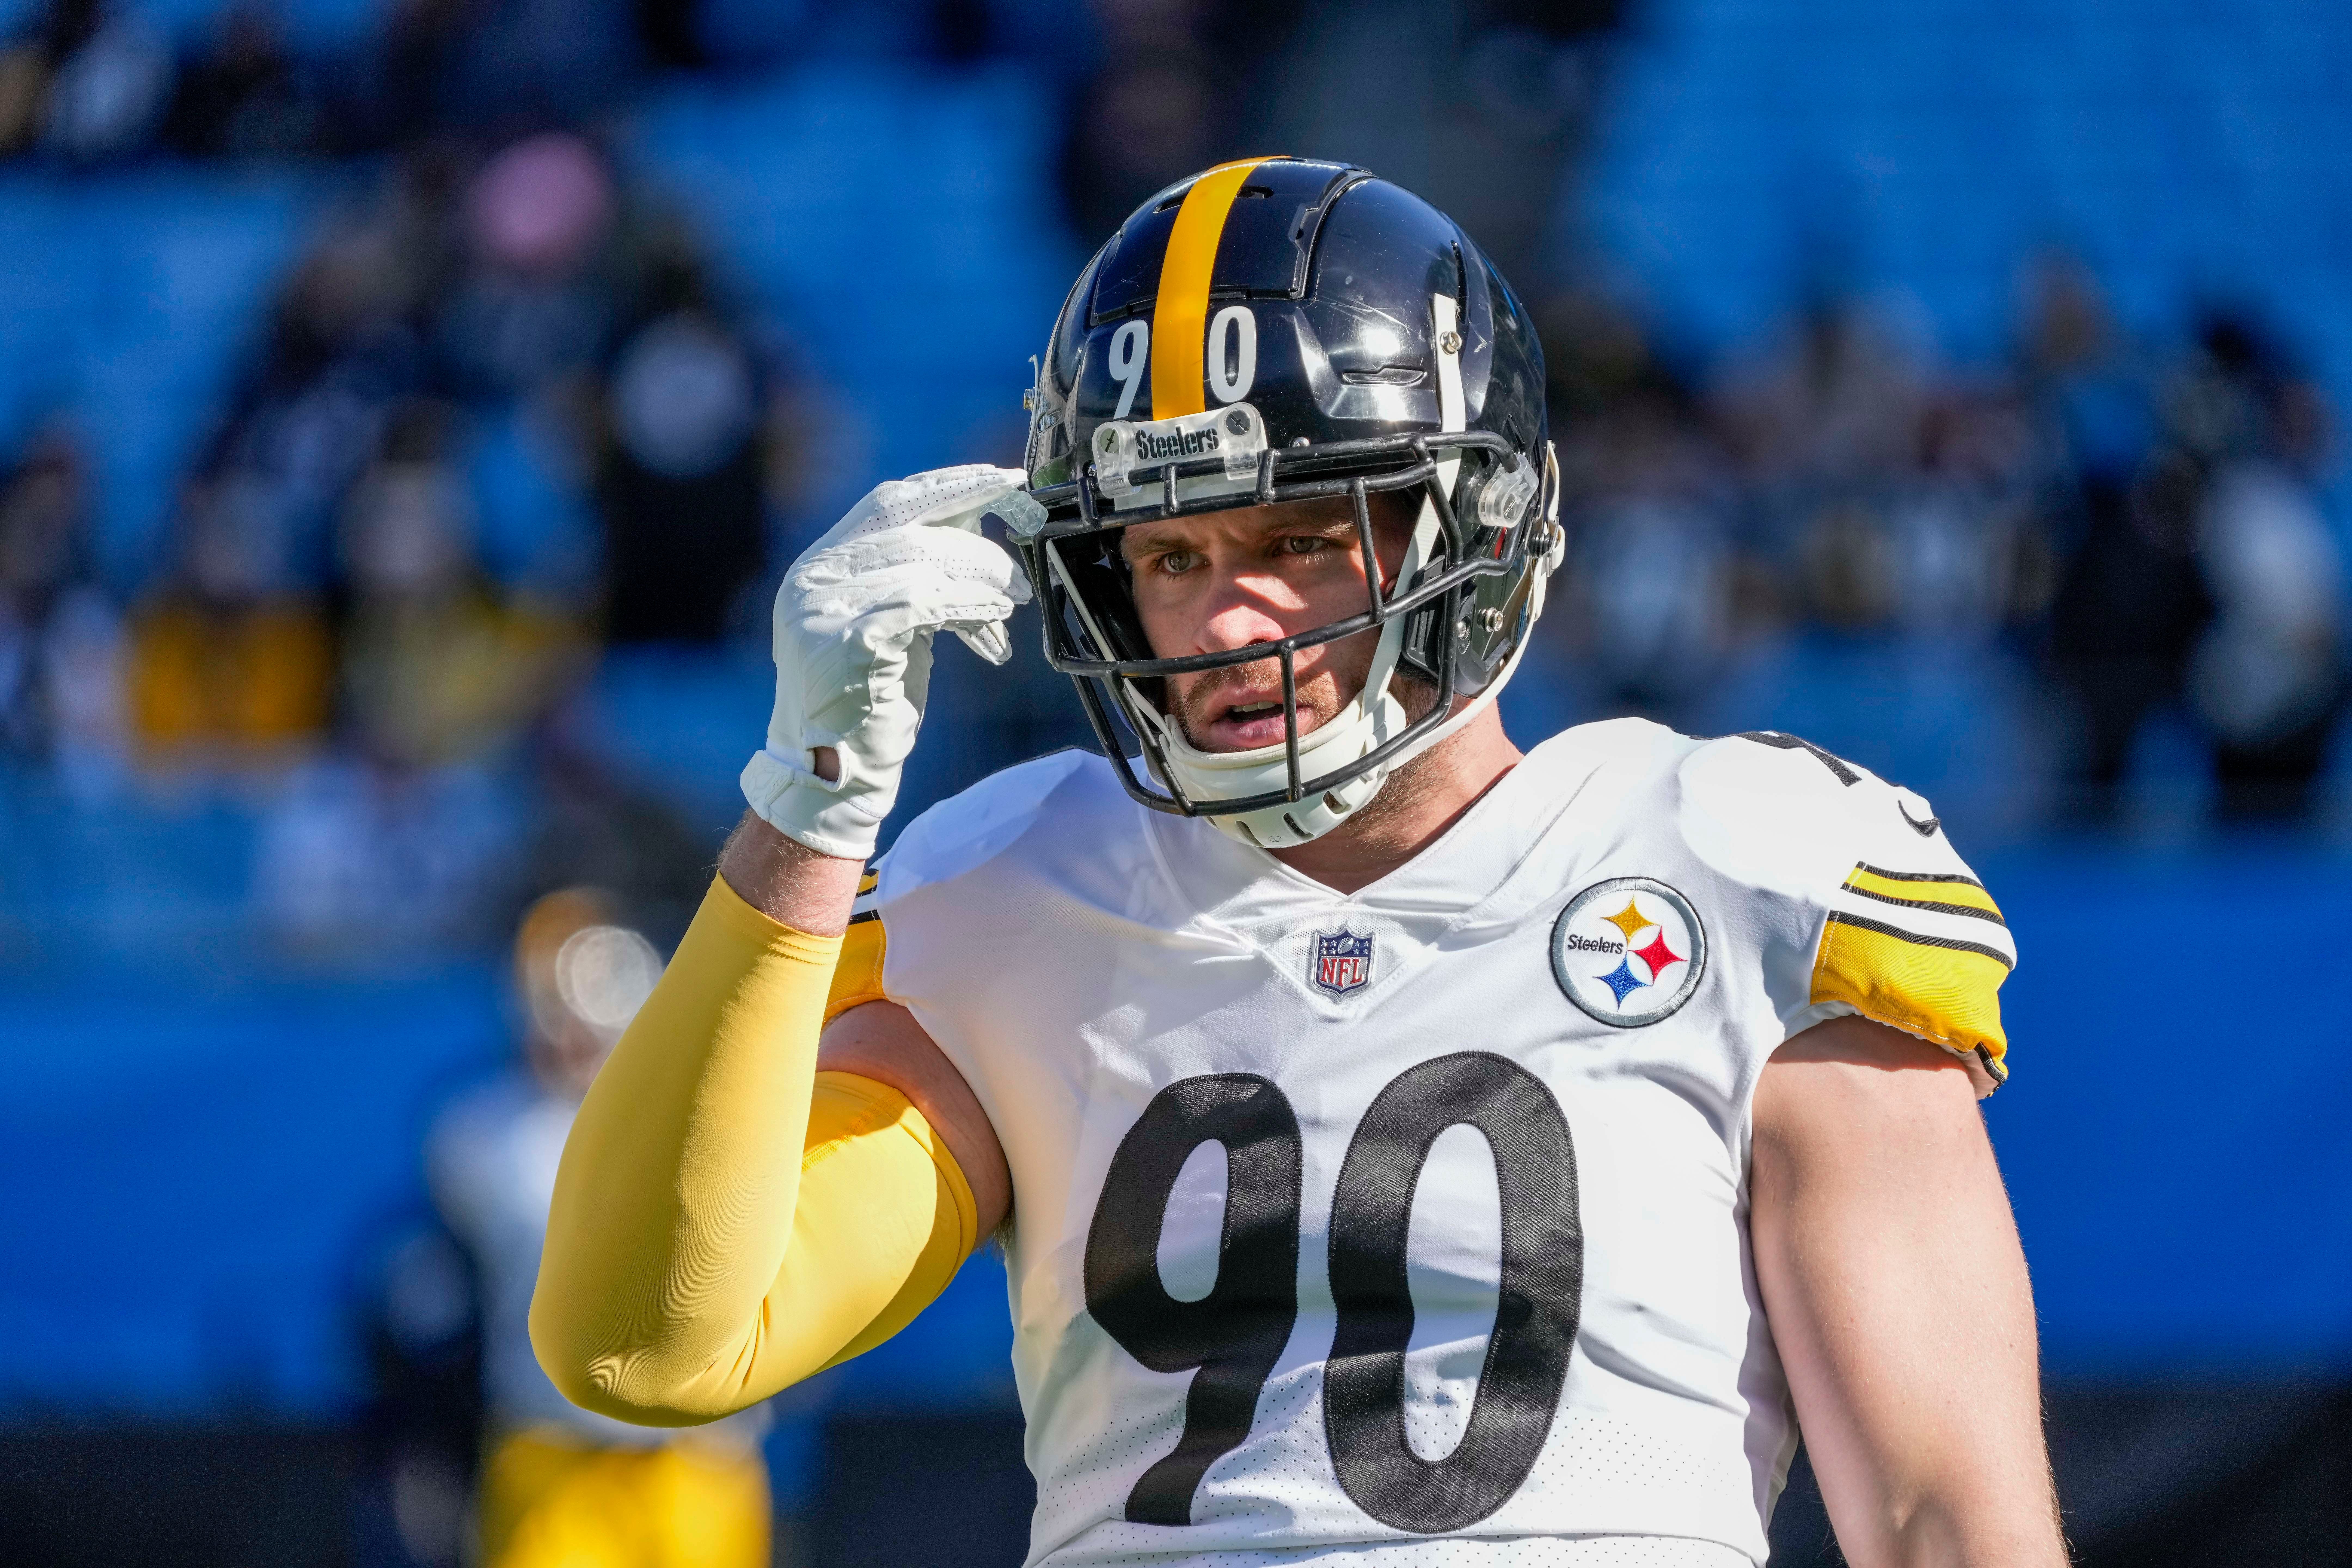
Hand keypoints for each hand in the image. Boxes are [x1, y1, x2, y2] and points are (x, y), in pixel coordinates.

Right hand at [740, 465, 1032, 859]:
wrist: (832, 777)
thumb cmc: (871, 705)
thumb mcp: (895, 625)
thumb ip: (917, 577)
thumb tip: (978, 537)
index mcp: (821, 566)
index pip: (889, 501)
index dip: (949, 484)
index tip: (1002, 479)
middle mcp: (812, 578)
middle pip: (908, 522)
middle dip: (974, 526)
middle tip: (1026, 534)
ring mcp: (820, 609)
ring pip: (921, 561)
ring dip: (981, 573)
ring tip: (1016, 596)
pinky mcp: (843, 643)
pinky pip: (921, 604)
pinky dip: (967, 606)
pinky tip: (996, 621)